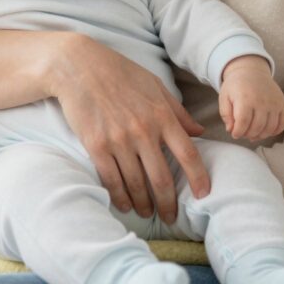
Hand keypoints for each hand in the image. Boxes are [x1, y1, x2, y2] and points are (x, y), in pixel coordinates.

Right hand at [54, 35, 210, 223]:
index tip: (203, 194)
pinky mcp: (96, 146)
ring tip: (147, 212)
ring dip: (144, 203)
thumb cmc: (120, 74)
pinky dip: (120, 196)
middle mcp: (143, 130)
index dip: (198, 177)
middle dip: (168, 202)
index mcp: (162, 115)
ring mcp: (119, 140)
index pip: (188, 154)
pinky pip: (112, 180)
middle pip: (162, 177)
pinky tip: (125, 204)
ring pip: (136, 183)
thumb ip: (178, 111)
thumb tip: (198, 132)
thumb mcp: (155, 86)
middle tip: (171, 216)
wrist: (80, 67)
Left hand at [219, 55, 283, 141]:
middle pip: (257, 127)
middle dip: (248, 135)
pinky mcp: (282, 103)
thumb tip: (231, 129)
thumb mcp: (224, 97)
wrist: (251, 71)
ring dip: (260, 135)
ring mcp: (274, 103)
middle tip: (243, 133)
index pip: (243, 123)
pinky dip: (275, 131)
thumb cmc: (236, 85)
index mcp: (245, 99)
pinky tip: (266, 130)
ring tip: (253, 134)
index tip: (235, 133)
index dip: (238, 132)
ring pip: (270, 128)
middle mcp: (261, 101)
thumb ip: (226, 115)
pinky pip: (283, 123)